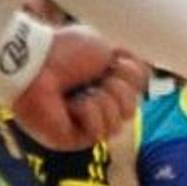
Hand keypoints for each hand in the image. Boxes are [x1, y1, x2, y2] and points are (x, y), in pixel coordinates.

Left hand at [7, 26, 148, 151]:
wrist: (36, 62)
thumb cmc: (65, 50)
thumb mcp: (108, 45)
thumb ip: (133, 59)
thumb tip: (150, 68)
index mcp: (105, 80)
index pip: (139, 87)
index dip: (131, 74)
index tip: (114, 60)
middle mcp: (98, 102)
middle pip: (133, 106)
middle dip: (120, 88)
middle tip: (100, 78)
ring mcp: (85, 123)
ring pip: (119, 122)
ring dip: (104, 101)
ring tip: (83, 93)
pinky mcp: (72, 139)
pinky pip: (99, 132)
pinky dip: (88, 114)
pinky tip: (72, 105)